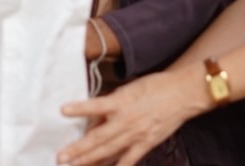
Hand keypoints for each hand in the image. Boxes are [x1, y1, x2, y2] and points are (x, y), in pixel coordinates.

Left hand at [57, 69, 204, 165]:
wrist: (182, 94)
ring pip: (109, 151)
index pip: (96, 106)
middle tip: (61, 157)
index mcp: (120, 102)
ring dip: (90, 161)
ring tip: (74, 165)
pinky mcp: (146, 144)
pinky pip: (129, 160)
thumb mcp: (128, 89)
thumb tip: (94, 119)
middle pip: (98, 138)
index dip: (79, 109)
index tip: (63, 110)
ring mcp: (136, 135)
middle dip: (78, 149)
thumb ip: (110, 104)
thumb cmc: (155, 87)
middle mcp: (126, 120)